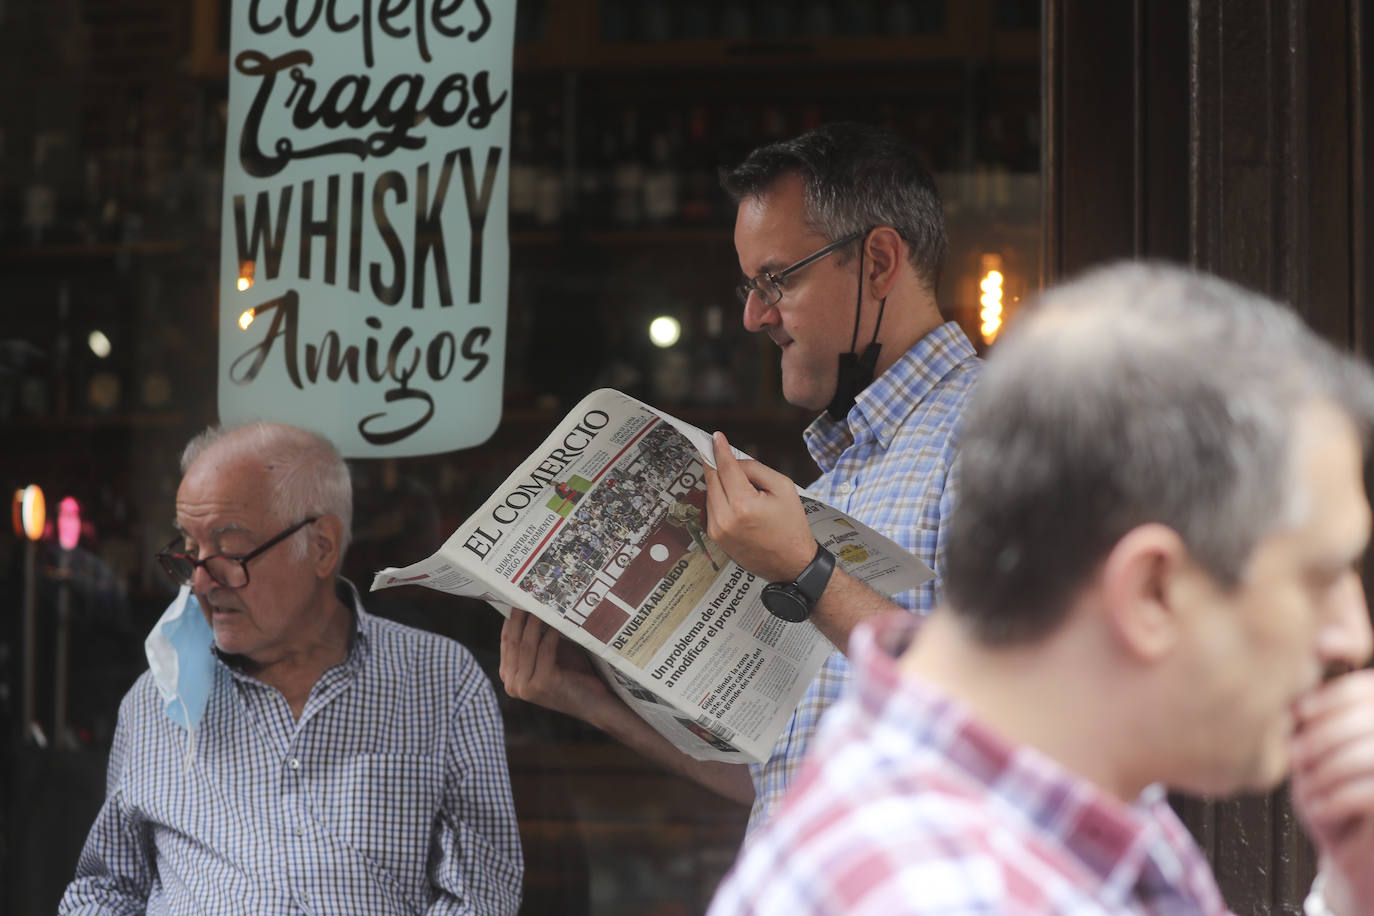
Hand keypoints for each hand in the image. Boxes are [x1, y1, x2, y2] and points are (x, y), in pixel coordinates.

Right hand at [499, 608, 613, 720]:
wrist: (593, 703)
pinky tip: (557, 621)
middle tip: (528, 594)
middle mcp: (512, 684)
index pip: (506, 642)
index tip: (518, 598)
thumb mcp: (548, 655)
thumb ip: (535, 639)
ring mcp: (525, 686)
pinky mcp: (542, 684)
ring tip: (542, 603)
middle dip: (520, 616)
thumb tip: (531, 606)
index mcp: (509, 677)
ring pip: (527, 645)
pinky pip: (545, 650)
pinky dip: (551, 633)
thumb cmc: (572, 675)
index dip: (512, 619)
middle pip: (514, 642)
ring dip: (535, 622)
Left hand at [703, 430, 816, 582]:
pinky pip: (711, 509)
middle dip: (716, 463)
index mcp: (743, 504)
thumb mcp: (783, 487)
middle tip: (719, 451)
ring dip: (720, 483)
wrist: (791, 563)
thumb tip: (734, 462)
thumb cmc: (791, 526)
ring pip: (710, 493)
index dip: (720, 449)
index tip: (715, 437)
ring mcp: (717, 530)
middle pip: (712, 478)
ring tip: (743, 489)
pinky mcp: (715, 537)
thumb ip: (755, 469)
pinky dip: (720, 499)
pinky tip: (737, 503)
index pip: (725, 468)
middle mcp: (725, 518)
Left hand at [1291, 669, 1373, 912]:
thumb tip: (1295, 687)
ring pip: (1368, 754)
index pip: (1368, 688)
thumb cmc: (1330, 796)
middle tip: (1296, 757)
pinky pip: (1371, 791)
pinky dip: (1336, 799)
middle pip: (1368, 718)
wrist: (1354, 857)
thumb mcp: (1317, 751)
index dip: (1332, 696)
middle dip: (1323, 736)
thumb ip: (1315, 719)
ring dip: (1327, 770)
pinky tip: (1319, 810)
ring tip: (1307, 788)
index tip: (1298, 713)